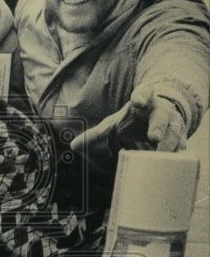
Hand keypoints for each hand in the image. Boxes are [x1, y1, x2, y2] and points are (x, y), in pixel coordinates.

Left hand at [70, 85, 186, 155]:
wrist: (164, 115)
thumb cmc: (135, 119)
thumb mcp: (115, 124)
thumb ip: (96, 134)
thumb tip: (73, 146)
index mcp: (143, 101)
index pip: (143, 93)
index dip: (141, 96)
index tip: (137, 101)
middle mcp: (160, 110)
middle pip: (162, 116)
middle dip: (158, 126)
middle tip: (154, 138)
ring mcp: (174, 123)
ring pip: (175, 132)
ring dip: (170, 144)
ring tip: (161, 155)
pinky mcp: (182, 137)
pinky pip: (183, 146)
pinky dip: (179, 155)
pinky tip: (174, 164)